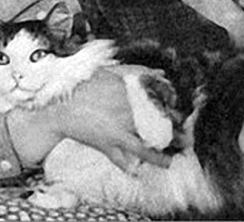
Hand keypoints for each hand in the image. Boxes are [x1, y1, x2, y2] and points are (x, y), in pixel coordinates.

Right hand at [7, 68, 170, 171]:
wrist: (58, 106)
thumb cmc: (81, 86)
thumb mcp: (108, 71)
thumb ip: (135, 70)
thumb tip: (159, 73)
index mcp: (127, 92)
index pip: (158, 101)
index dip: (172, 107)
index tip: (178, 110)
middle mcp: (125, 112)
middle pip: (157, 124)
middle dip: (173, 131)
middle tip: (185, 137)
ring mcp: (117, 130)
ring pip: (144, 147)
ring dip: (159, 156)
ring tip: (170, 160)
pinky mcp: (106, 144)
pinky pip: (122, 159)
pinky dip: (130, 167)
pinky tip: (139, 172)